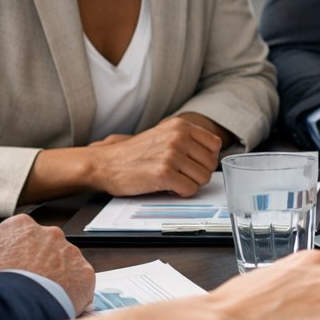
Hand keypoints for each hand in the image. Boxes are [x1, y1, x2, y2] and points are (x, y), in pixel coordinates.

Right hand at [0, 214, 95, 312]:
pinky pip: (78, 280)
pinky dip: (70, 289)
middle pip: (44, 247)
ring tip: (39, 293)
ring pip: (63, 262)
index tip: (9, 266)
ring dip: (55, 274)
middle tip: (25, 281)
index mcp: (22, 226)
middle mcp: (51, 233)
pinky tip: (56, 299)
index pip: (19, 235)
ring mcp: (71, 252)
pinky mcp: (85, 272)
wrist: (19, 303)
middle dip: (36, 262)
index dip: (12, 253)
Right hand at [87, 116, 221, 196]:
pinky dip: (181, 193)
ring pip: (203, 178)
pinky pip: (190, 190)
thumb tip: (212, 156)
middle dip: (198, 174)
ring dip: (190, 184)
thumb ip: (186, 140)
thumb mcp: (162, 135)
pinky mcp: (164, 174)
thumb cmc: (134, 154)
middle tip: (180, 175)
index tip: (193, 164)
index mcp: (180, 125)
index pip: (214, 144)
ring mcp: (171, 155)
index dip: (206, 158)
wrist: (104, 164)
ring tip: (172, 180)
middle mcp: (178, 137)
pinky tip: (168, 187)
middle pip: (210, 163)